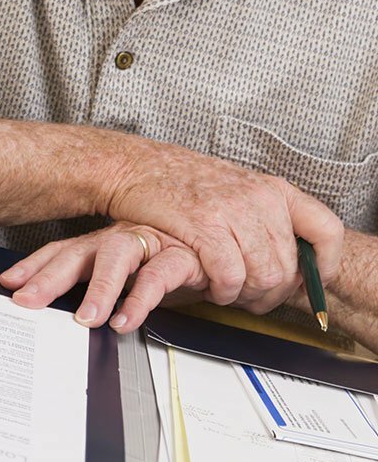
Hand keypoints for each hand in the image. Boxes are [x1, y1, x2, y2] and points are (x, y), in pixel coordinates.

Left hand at [0, 222, 208, 331]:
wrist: (221, 248)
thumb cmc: (166, 262)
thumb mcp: (128, 277)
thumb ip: (98, 290)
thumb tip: (62, 315)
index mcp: (102, 244)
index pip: (62, 251)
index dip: (35, 265)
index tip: (8, 282)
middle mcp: (120, 239)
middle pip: (78, 252)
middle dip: (50, 276)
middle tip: (27, 300)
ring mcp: (149, 243)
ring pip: (117, 256)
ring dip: (99, 288)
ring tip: (85, 318)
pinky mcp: (181, 255)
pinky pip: (159, 275)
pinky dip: (141, 299)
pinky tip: (127, 320)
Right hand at [104, 141, 342, 310]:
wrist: (135, 166)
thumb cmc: (181, 180)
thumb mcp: (236, 188)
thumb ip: (267, 217)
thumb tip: (297, 259)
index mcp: (272, 189)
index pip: (326, 229)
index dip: (326, 264)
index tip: (312, 280)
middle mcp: (258, 198)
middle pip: (288, 268)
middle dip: (270, 292)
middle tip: (250, 296)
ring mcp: (231, 211)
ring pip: (262, 276)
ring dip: (244, 295)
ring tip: (227, 290)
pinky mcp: (203, 227)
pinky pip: (229, 276)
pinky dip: (221, 291)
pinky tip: (209, 286)